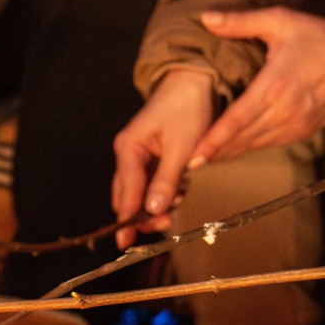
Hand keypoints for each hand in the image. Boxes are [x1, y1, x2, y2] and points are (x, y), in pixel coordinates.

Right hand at [112, 69, 214, 248]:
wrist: (197, 80)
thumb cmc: (188, 107)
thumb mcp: (181, 147)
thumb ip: (166, 180)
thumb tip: (152, 209)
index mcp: (129, 148)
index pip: (126, 191)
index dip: (128, 218)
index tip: (126, 243)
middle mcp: (129, 153)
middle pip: (128, 195)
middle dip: (142, 215)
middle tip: (162, 227)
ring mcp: (140, 156)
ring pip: (140, 192)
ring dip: (155, 205)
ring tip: (174, 208)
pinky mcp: (153, 157)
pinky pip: (153, 183)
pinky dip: (164, 193)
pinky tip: (178, 194)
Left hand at [187, 8, 324, 163]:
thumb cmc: (320, 36)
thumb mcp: (280, 21)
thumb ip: (241, 22)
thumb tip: (206, 18)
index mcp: (276, 85)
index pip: (238, 120)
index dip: (214, 141)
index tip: (194, 156)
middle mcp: (286, 110)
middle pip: (243, 139)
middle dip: (214, 153)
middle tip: (187, 162)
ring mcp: (298, 124)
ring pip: (256, 146)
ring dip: (230, 153)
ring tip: (204, 159)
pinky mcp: (306, 131)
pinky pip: (271, 144)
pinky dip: (250, 147)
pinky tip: (233, 148)